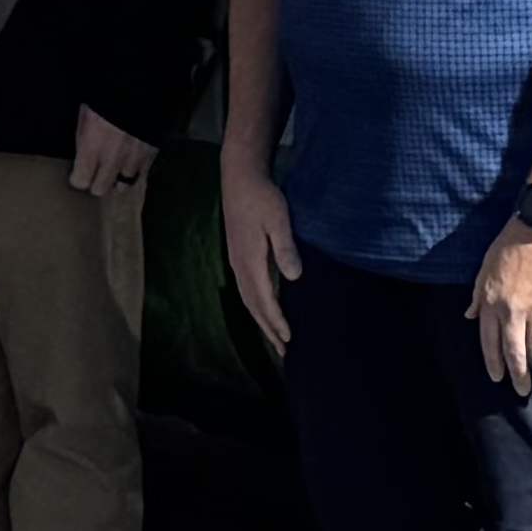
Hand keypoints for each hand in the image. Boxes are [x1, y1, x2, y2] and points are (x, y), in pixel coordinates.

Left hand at [69, 105, 157, 196]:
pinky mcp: (151, 152)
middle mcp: (112, 158)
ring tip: (115, 168)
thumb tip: (80, 155)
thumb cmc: (105, 96)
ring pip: (124, 184)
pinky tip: (131, 161)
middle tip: (95, 173)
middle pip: (100, 189)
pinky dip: (136, 169)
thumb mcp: (84, 116)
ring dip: (118, 178)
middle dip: (95, 182)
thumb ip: (82, 140)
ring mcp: (134, 157)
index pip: (80, 182)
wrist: (137, 84)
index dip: (77, 178)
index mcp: (91, 147)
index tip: (77, 174)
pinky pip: (142, 172)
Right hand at [219, 147, 300, 354]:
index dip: (276, 321)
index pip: (264, 300)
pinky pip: (247, 290)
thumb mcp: (279, 220)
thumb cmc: (263, 198)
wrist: (240, 179)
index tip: (289, 339)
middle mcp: (240, 266)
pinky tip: (266, 308)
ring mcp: (237, 262)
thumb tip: (294, 277)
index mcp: (250, 261)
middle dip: (268, 329)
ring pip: (248, 299)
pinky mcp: (239, 256)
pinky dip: (257, 306)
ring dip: (261, 320)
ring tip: (275, 337)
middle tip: (284, 350)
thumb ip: (286, 248)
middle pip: (253, 306)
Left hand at [469, 218, 531, 394]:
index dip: (494, 362)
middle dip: (520, 374)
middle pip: (516, 351)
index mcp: (492, 303)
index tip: (498, 378)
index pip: (490, 341)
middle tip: (523, 390)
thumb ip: (478, 297)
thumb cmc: (510, 246)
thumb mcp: (484, 270)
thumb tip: (470, 317)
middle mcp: (515, 311)